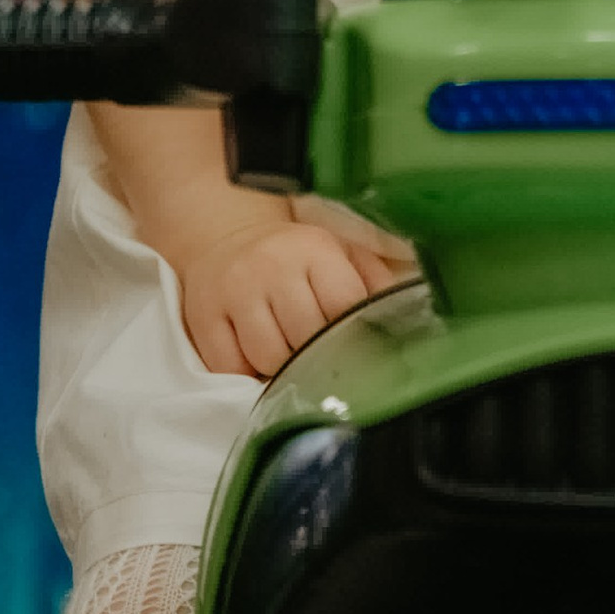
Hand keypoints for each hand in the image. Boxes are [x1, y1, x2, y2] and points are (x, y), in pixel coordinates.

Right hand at [178, 202, 414, 379]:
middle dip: (318, 357)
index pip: (344, 307)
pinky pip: (231, 367)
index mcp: (314, 249)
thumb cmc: (292, 255)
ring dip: (284, 370)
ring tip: (289, 360)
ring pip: (269, 358)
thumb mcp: (338, 252)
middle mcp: (272, 267)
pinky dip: (248, 375)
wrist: (224, 238)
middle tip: (322, 359)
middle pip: (307, 339)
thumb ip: (374, 281)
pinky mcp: (203, 318)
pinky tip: (257, 363)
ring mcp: (234, 293)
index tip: (355, 348)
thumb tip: (411, 313)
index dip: (352, 335)